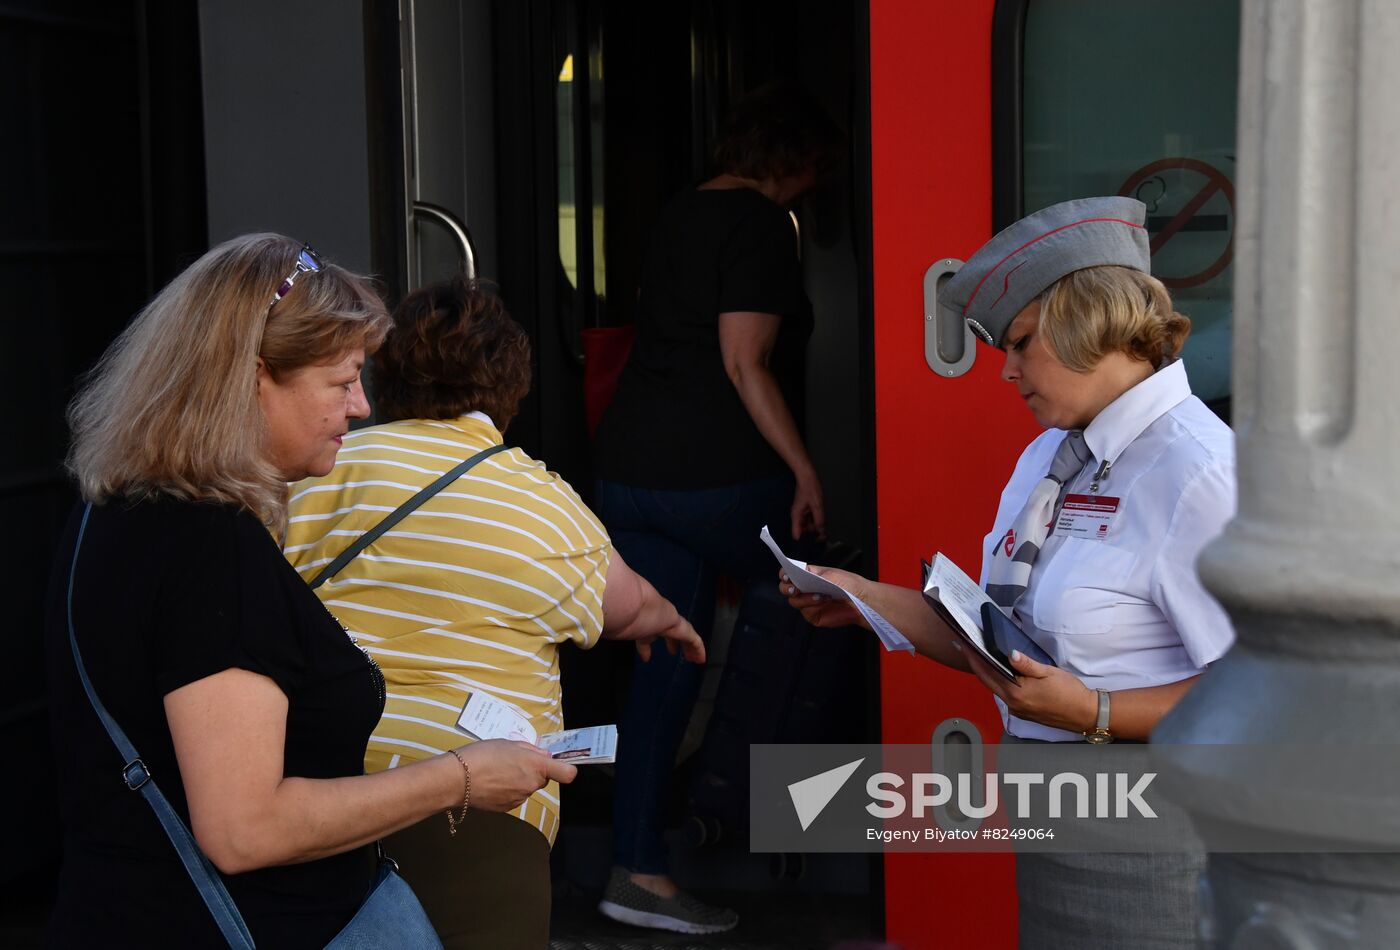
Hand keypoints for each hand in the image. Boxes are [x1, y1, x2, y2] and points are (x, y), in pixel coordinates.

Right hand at [455, 739, 576, 812]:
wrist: (457, 779)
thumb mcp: (508, 743)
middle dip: (533, 771)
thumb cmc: (482, 754)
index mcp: (536, 767)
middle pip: (542, 779)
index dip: (565, 768)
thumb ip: (530, 750)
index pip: (568, 773)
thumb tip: (544, 756)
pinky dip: (507, 791)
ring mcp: (519, 799)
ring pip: (527, 788)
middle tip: (513, 761)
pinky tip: (491, 783)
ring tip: (497, 772)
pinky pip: (514, 797)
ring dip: (518, 781)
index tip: (555, 765)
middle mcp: (532, 785)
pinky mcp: (507, 809)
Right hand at [636, 616, 705, 663]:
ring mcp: (681, 627)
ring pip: (690, 639)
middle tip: (684, 655)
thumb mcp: (642, 638)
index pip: (667, 635)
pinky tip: (701, 659)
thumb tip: (646, 659)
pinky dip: (699, 651)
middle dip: (682, 646)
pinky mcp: (688, 631)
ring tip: (694, 659)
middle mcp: (672, 624)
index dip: (671, 644)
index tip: (672, 651)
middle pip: (681, 637)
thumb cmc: (642, 622)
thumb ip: (644, 649)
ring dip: (691, 649)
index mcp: (660, 624)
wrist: (650, 613)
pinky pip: (697, 642)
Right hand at [778, 565, 864, 628]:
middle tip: (795, 588)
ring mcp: (808, 603)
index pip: (788, 574)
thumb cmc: (849, 584)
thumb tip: (797, 572)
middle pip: (785, 589)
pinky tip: (823, 600)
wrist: (862, 600)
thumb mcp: (830, 574)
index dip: (784, 574)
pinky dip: (811, 605)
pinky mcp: (813, 615)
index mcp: (808, 575)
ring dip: (803, 597)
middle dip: (787, 588)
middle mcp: (806, 589)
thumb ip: (811, 573)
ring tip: (819, 594)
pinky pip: (804, 611)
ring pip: (793, 601)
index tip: (787, 575)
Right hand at [790, 472, 825, 539]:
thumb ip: (819, 520)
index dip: (803, 542)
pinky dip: (815, 522)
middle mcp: (797, 516)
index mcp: (796, 516)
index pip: (796, 534)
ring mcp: (801, 512)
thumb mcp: (816, 506)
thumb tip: (821, 532)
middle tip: (822, 540)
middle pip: (803, 530)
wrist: (807, 476)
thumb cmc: (809, 489)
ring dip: (815, 528)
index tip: (811, 546)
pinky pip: (810, 519)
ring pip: (807, 525)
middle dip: (811, 535)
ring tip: (824, 533)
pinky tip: (822, 524)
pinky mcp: (805, 509)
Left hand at [959, 645, 1096, 733]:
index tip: (964, 646)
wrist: (1086, 713)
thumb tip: (1010, 654)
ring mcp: (1018, 710)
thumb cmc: (1069, 693)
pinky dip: (1000, 682)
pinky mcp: (1024, 712)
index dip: (974, 659)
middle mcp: (1013, 704)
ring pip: (996, 688)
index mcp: (1016, 694)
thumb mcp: (1048, 672)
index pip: (987, 674)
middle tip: (968, 648)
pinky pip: (1006, 694)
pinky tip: (1001, 672)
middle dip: (977, 665)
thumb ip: (1026, 664)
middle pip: (988, 682)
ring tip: (982, 657)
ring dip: (989, 674)